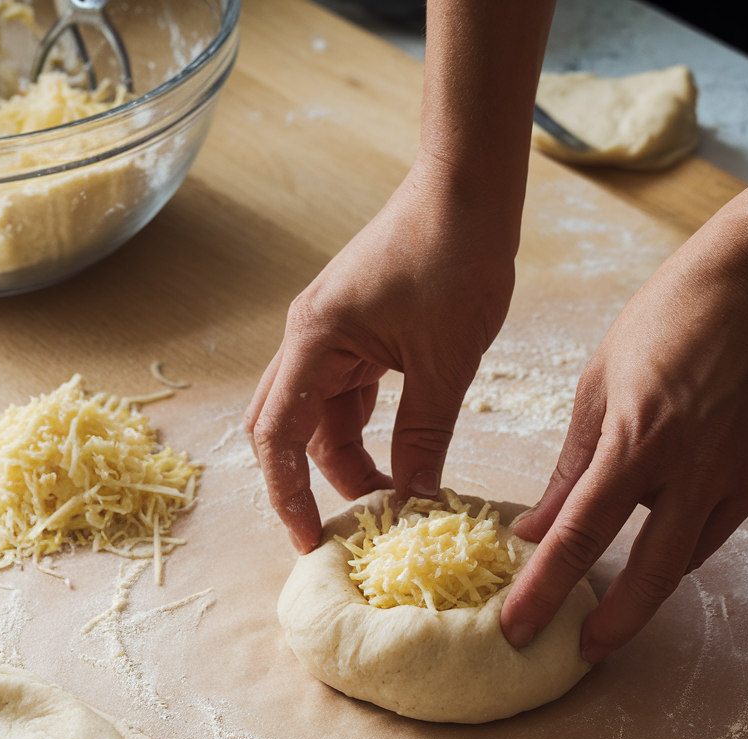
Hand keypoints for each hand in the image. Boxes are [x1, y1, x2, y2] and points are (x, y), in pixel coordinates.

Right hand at [244, 156, 517, 552]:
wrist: (469, 188)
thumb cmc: (456, 257)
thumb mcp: (445, 361)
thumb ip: (424, 434)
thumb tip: (414, 499)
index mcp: (315, 339)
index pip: (278, 435)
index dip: (288, 494)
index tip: (310, 540)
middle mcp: (309, 338)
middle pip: (288, 428)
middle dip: (314, 482)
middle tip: (352, 530)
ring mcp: (332, 334)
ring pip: (321, 415)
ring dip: (347, 458)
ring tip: (392, 499)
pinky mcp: (357, 333)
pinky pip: (348, 395)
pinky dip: (365, 431)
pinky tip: (398, 457)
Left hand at [500, 225, 747, 661]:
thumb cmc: (668, 318)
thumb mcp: (599, 384)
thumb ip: (570, 467)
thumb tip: (535, 528)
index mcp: (638, 437)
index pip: (581, 533)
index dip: (545, 588)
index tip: (517, 627)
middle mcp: (696, 465)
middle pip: (653, 573)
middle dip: (614, 623)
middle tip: (582, 651)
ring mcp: (743, 473)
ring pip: (688, 555)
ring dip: (648, 575)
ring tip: (615, 580)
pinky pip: (718, 524)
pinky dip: (683, 531)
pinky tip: (665, 516)